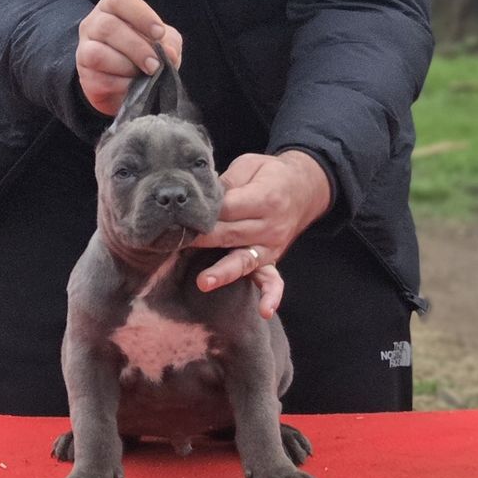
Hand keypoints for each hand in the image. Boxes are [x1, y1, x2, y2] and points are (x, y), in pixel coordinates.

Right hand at [76, 0, 182, 115]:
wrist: (131, 86)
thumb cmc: (146, 54)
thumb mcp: (164, 44)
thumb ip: (169, 43)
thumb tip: (169, 54)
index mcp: (112, 7)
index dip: (141, 14)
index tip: (159, 33)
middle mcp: (93, 24)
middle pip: (108, 27)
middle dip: (137, 48)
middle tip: (155, 64)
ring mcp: (84, 50)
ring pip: (97, 54)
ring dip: (126, 67)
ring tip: (144, 76)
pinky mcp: (85, 76)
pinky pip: (98, 80)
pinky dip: (120, 85)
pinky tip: (133, 87)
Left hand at [191, 150, 331, 317]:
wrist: (305, 187)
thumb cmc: (271, 174)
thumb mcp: (250, 166)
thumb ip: (228, 181)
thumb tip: (201, 194)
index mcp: (265, 197)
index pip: (227, 208)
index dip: (202, 214)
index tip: (177, 217)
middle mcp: (271, 224)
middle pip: (230, 234)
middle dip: (201, 240)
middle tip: (173, 244)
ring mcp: (272, 244)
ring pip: (244, 259)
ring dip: (223, 272)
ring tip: (203, 282)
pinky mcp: (272, 258)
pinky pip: (274, 279)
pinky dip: (271, 295)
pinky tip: (265, 311)